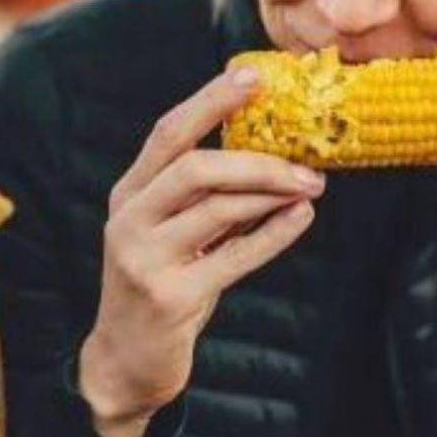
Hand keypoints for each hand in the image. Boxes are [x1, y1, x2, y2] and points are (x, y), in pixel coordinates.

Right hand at [81, 64, 323, 436]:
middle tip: (306, 162)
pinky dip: (273, 235)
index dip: (211, 101)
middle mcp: (129, 220)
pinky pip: (233, 258)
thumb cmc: (160, 284)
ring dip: (271, 194)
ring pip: (217, 210)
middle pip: (195, 168)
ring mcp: (144, 260)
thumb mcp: (170, 232)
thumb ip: (203, 196)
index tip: (253, 75)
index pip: (168, 133)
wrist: (126, 361)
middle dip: (256, 159)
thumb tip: (271, 149)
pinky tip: (301, 217)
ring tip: (310, 187)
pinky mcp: (170, 297)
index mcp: (128, 194)